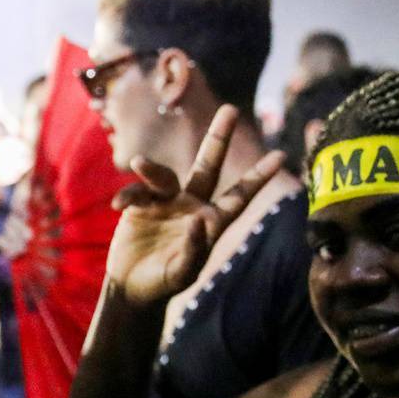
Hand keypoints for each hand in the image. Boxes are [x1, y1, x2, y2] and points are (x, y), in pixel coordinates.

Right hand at [103, 104, 283, 305]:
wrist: (132, 287)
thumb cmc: (163, 284)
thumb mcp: (181, 273)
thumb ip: (193, 249)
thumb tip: (199, 219)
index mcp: (211, 222)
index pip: (239, 196)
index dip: (258, 176)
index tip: (280, 155)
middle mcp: (192, 205)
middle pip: (208, 166)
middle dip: (219, 138)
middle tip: (230, 110)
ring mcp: (167, 202)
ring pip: (165, 174)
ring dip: (152, 168)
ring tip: (138, 162)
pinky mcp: (142, 204)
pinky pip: (136, 190)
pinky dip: (128, 194)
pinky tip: (118, 206)